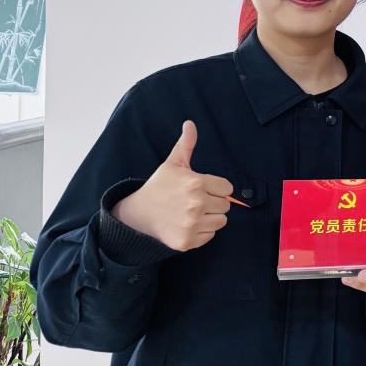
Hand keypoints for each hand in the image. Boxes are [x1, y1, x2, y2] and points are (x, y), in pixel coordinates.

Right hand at [112, 120, 233, 251]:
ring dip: (210, 218)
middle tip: (196, 201)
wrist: (137, 215)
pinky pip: (210, 236)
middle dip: (214, 203)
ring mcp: (191, 224)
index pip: (227, 188)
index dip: (217, 188)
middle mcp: (196, 204)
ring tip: (192, 212)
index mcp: (196, 183)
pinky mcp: (187, 241)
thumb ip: (186, 144)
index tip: (203, 188)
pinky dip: (202, 232)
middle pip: (226, 206)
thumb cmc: (159, 187)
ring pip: (220, 222)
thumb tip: (190, 124)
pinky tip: (187, 224)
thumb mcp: (172, 164)